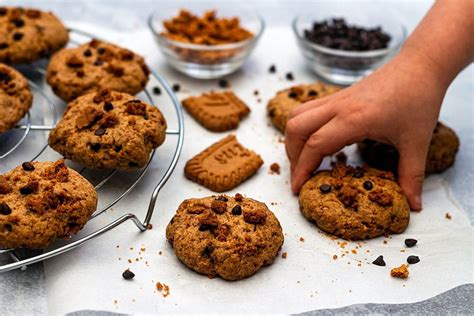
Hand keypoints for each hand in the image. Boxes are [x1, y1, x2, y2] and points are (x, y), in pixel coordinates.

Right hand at [285, 52, 447, 209]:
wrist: (420, 65)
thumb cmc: (419, 99)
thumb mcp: (417, 142)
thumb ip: (412, 176)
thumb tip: (413, 206)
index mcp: (354, 119)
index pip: (314, 145)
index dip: (302, 170)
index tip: (298, 189)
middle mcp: (338, 107)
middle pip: (296, 128)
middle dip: (292, 156)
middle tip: (301, 176)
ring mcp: (335, 99)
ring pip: (296, 116)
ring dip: (293, 139)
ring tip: (303, 160)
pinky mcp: (337, 96)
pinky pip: (308, 110)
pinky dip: (303, 128)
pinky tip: (316, 141)